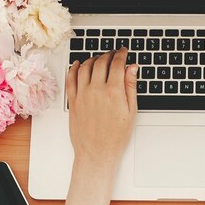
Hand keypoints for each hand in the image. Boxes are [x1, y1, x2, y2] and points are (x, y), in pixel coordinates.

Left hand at [66, 48, 137, 171]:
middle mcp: (96, 90)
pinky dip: (75, 68)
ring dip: (93, 59)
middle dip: (108, 54)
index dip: (121, 54)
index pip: (117, 64)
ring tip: (99, 59)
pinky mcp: (73, 100)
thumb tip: (132, 69)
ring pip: (85, 67)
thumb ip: (131, 87)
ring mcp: (82, 94)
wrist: (97, 153)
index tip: (124, 52)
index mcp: (113, 92)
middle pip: (101, 62)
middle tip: (113, 53)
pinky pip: (71, 78)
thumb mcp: (131, 111)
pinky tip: (78, 64)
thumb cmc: (115, 137)